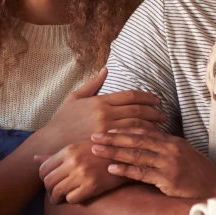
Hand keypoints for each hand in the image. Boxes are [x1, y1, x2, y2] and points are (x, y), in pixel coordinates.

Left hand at [35, 142, 129, 204]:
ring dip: (57, 198)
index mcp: (68, 150)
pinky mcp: (92, 186)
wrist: (127, 157)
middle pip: (48, 182)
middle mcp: (73, 161)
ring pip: (58, 192)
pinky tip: (76, 197)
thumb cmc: (101, 152)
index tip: (50, 182)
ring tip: (61, 199)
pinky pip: (72, 199)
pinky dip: (71, 200)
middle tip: (54, 193)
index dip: (44, 179)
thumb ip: (56, 155)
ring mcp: (82, 174)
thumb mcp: (78, 147)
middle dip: (49, 190)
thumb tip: (34, 158)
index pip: (43, 169)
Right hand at [36, 68, 167, 152]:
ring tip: (161, 126)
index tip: (157, 100)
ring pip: (137, 126)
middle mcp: (105, 114)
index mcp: (100, 101)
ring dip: (152, 126)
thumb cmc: (62, 120)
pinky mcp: (106, 145)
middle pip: (138, 111)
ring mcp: (106, 130)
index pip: (130, 96)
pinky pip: (129, 141)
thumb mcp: (75, 97)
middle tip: (164, 114)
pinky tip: (150, 140)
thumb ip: (93, 83)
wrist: (51, 142)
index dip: (146, 97)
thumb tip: (107, 69)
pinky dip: (142, 139)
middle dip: (154, 112)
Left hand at [90, 128, 215, 199]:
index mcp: (171, 140)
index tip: (105, 128)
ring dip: (114, 151)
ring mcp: (169, 163)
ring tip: (96, 150)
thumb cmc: (198, 172)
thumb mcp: (183, 153)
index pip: (143, 130)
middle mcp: (169, 148)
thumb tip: (146, 141)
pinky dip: (125, 169)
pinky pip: (142, 173)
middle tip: (93, 135)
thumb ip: (165, 147)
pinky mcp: (168, 179)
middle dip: (113, 136)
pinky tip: (111, 168)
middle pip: (136, 139)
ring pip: (136, 154)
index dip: (123, 129)